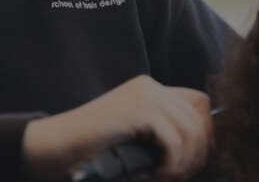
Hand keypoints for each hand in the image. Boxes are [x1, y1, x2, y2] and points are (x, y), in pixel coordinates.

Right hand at [21, 75, 211, 181]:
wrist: (53, 147)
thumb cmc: (91, 149)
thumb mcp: (135, 136)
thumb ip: (162, 132)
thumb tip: (204, 149)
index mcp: (150, 89)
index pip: (200, 105)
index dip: (204, 135)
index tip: (190, 162)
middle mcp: (149, 86)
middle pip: (202, 120)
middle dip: (197, 154)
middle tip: (175, 175)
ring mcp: (143, 94)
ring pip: (192, 132)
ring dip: (183, 164)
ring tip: (163, 176)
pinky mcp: (137, 109)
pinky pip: (175, 142)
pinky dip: (171, 165)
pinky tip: (154, 173)